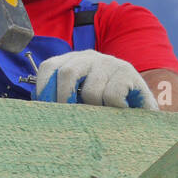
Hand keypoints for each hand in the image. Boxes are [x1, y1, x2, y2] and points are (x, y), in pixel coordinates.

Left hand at [33, 50, 157, 109]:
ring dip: (94, 109)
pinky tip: (119, 111)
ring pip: (90, 91)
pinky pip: (110, 96)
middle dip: (65, 100)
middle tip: (70, 119)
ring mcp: (110, 62)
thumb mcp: (79, 100)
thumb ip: (61, 99)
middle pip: (67, 73)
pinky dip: (112, 109)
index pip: (50, 67)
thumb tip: (36, 110)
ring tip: (102, 115)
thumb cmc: (104, 108)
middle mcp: (89, 57)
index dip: (44, 89)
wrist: (141, 110)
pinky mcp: (127, 72)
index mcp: (73, 62)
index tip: (45, 110)